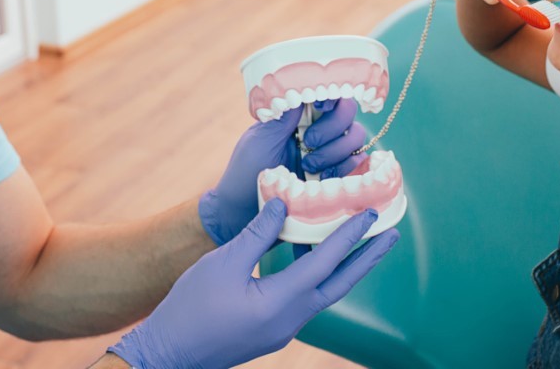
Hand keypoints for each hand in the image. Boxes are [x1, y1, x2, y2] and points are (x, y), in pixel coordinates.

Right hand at [110, 199, 398, 368]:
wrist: (168, 356)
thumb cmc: (190, 308)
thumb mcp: (223, 263)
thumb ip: (258, 234)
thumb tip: (283, 205)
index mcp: (281, 303)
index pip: (325, 263)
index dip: (348, 235)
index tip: (370, 212)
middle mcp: (291, 320)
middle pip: (339, 285)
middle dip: (366, 258)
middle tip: (391, 234)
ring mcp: (283, 329)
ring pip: (323, 293)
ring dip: (342, 266)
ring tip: (357, 241)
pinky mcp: (272, 331)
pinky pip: (304, 298)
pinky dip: (315, 275)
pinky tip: (308, 255)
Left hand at [199, 98, 366, 245]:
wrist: (243, 212)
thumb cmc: (246, 171)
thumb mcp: (262, 138)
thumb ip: (285, 113)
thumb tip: (303, 86)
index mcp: (298, 115)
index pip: (327, 92)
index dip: (331, 93)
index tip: (319, 104)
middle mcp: (319, 130)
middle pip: (348, 112)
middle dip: (332, 127)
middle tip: (308, 142)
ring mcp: (331, 153)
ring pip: (356, 137)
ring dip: (335, 150)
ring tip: (308, 167)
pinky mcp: (338, 177)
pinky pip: (359, 164)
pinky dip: (346, 168)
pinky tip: (325, 179)